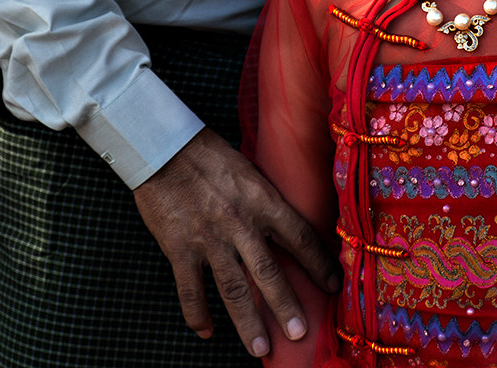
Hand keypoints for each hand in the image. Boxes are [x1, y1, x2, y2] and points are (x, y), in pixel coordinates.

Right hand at [133, 127, 339, 357]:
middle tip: (300, 333)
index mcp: (262, 200)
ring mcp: (208, 238)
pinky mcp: (179, 248)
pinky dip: (198, 314)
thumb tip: (287, 230)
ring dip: (247, 322)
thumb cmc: (209, 156)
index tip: (332, 285)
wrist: (164, 148)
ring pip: (233, 289)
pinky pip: (190, 290)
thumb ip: (266, 203)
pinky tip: (206, 331)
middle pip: (269, 272)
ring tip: (260, 348)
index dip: (318, 263)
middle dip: (286, 306)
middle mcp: (239, 223)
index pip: (299, 236)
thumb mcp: (250, 172)